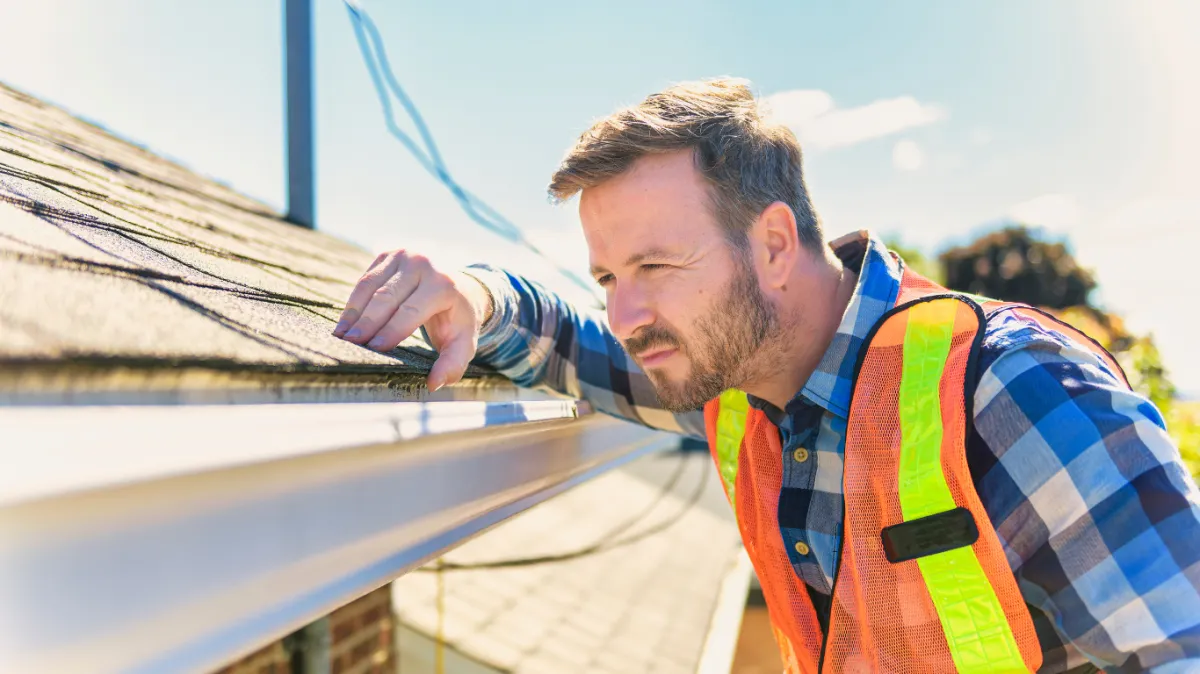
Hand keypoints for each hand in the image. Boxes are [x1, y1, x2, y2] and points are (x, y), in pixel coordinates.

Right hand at [334, 250, 492, 390]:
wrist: (460, 287)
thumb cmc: (458, 320)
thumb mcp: (463, 342)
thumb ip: (452, 364)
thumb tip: (433, 384)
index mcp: (444, 285)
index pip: (411, 310)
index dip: (390, 330)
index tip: (373, 348)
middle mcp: (423, 264)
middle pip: (387, 297)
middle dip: (367, 322)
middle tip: (350, 343)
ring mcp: (404, 255)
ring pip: (371, 285)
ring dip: (354, 312)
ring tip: (341, 335)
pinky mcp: (388, 255)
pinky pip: (366, 279)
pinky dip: (354, 302)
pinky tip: (346, 323)